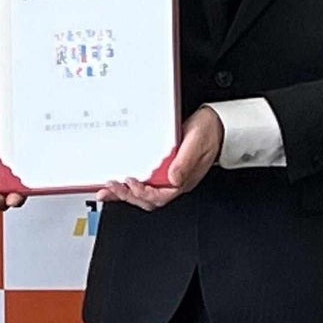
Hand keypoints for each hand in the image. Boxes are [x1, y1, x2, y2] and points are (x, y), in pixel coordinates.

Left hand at [98, 106, 223, 210]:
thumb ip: (185, 161)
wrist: (215, 123)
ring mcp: (167, 175)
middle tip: (111, 187)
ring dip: (125, 193)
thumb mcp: (197, 143)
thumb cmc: (209, 132)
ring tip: (107, 190)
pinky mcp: (162, 167)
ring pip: (143, 192)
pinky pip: (143, 179)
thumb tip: (173, 178)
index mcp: (182, 180)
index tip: (131, 183)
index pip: (160, 196)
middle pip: (148, 199)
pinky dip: (128, 184)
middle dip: (128, 196)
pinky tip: (117, 182)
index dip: (144, 193)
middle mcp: (174, 181)